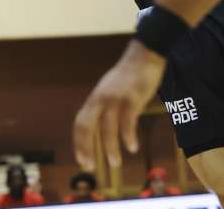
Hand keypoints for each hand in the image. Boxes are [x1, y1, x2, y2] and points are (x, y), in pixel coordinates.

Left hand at [72, 40, 165, 170]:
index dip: (79, 143)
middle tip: (90, 167)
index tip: (82, 160)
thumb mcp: (110, 92)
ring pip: (107, 128)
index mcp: (95, 99)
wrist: (144, 56)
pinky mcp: (131, 98)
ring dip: (110, 148)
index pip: (80, 124)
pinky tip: (132, 147)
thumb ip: (103, 107)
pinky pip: (127, 121)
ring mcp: (115, 98)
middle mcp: (100, 99)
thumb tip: (99, 128)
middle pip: (86, 126)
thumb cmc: (129, 77)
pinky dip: (128, 136)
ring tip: (115, 163)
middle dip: (86, 148)